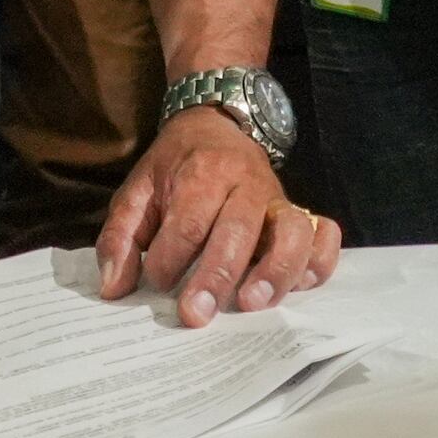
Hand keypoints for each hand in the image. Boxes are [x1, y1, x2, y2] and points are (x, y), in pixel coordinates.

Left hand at [95, 104, 340, 326]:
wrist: (216, 122)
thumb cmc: (175, 167)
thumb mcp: (137, 191)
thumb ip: (120, 239)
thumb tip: (113, 288)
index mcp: (200, 174)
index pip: (187, 224)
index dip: (169, 260)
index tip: (156, 283)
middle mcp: (244, 184)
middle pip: (237, 232)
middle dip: (216, 276)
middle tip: (195, 314)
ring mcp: (278, 199)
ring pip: (290, 232)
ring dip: (275, 271)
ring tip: (252, 304)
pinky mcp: (300, 213)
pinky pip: (324, 234)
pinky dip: (320, 261)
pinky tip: (300, 286)